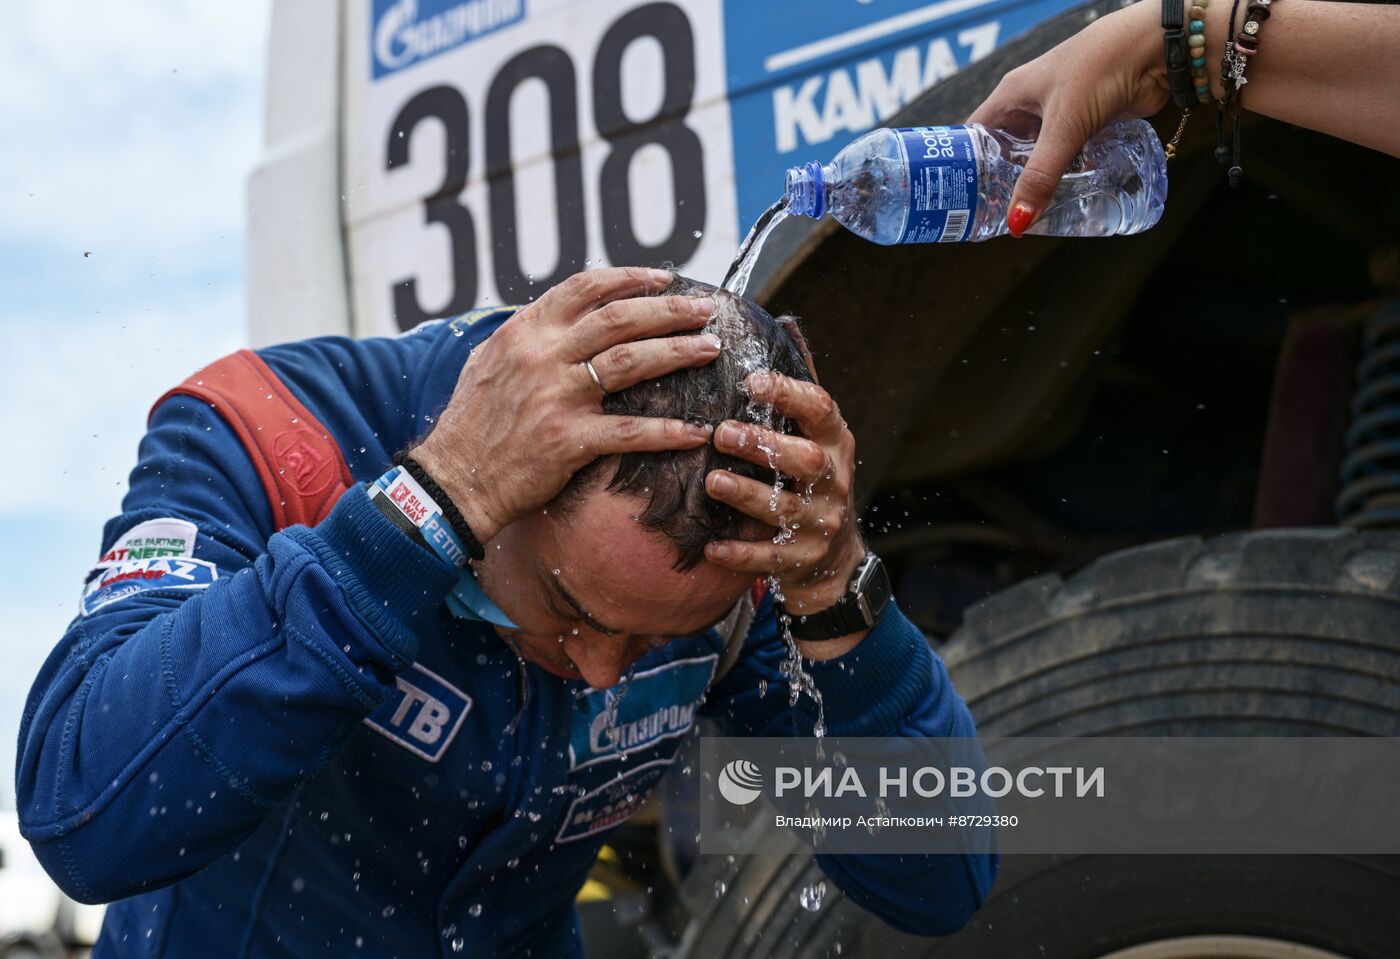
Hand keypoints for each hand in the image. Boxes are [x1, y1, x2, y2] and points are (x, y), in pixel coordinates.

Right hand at [413, 268, 719, 542]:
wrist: (453, 479)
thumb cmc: (473, 423)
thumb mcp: (488, 363)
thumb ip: (527, 337)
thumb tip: (560, 317)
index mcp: (524, 333)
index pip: (584, 288)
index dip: (629, 279)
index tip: (664, 279)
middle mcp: (541, 357)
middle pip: (618, 319)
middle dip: (669, 310)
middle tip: (705, 310)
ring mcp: (555, 397)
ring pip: (630, 362)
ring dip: (677, 353)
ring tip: (710, 349)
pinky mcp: (567, 440)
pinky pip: (629, 431)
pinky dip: (666, 432)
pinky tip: (695, 432)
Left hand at [702, 372, 866, 639]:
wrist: (833, 560)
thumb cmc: (810, 480)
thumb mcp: (813, 435)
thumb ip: (797, 386)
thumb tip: (785, 322)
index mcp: (834, 441)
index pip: (820, 409)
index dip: (789, 393)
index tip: (753, 380)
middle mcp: (833, 480)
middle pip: (806, 460)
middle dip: (765, 445)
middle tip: (722, 432)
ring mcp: (821, 522)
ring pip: (786, 508)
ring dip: (747, 494)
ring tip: (712, 481)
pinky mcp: (803, 559)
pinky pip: (771, 558)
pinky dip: (741, 554)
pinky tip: (712, 547)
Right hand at [967, 0, 1167, 234]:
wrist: (1155, 48)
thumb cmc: (1102, 67)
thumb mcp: (1064, 126)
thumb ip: (1041, 176)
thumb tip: (1017, 222)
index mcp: (1012, 94)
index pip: (974, 135)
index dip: (965, 165)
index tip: (960, 199)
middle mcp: (1031, 103)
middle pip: (1005, 150)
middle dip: (1001, 182)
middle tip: (993, 216)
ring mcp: (1060, 113)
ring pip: (1037, 155)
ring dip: (1035, 181)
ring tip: (1024, 214)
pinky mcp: (1086, 123)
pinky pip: (1066, 155)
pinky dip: (1063, 175)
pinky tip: (1061, 197)